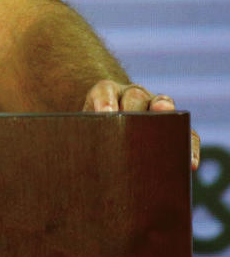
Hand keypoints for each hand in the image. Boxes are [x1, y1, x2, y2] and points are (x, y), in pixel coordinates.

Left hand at [84, 80, 200, 169]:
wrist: (111, 133)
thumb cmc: (92, 137)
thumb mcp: (83, 134)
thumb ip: (79, 141)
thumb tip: (68, 165)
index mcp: (106, 94)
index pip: (104, 92)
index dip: (105, 101)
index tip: (105, 113)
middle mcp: (132, 96)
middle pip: (135, 96)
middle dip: (135, 106)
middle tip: (134, 116)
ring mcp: (155, 107)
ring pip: (162, 104)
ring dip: (164, 111)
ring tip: (167, 117)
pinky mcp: (175, 127)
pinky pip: (186, 133)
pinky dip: (188, 144)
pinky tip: (188, 162)